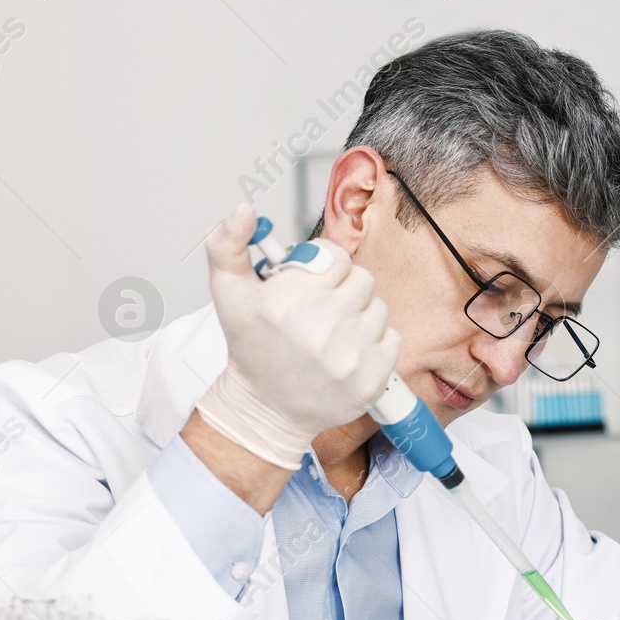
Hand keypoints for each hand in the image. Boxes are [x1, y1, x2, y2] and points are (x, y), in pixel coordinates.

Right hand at [196, 202, 400, 469]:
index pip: (338, 258)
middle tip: (323, 307)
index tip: (314, 282)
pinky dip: (375, 342)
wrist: (264, 409)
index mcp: (288, 301)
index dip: (327, 267)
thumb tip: (245, 210)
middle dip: (344, 288)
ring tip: (334, 331)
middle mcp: (321, 328)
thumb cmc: (251, 350)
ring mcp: (350, 356)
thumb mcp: (227, 292)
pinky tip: (349, 350)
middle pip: (363, 279)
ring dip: (360, 315)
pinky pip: (392, 339)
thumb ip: (228, 244)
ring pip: (379, 308)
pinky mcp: (371, 379)